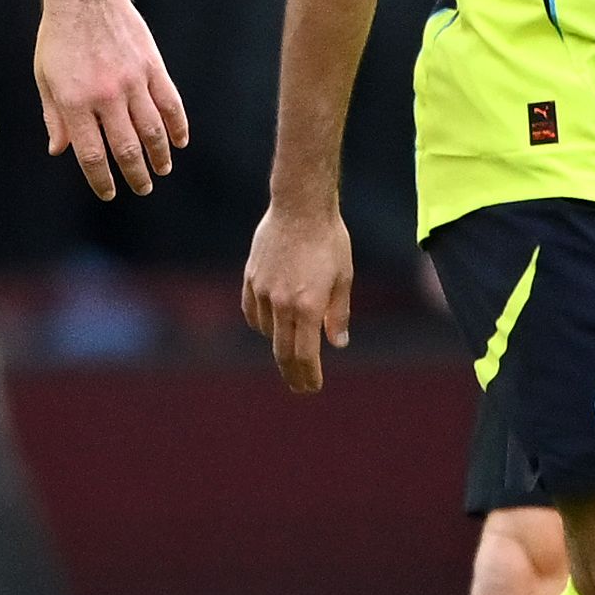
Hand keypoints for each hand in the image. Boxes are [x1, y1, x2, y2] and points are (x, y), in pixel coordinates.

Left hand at [35, 0, 186, 200]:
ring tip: (162, 170)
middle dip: (135, 175)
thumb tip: (59, 149)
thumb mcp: (44, 78)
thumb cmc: (58, 37)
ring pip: (153, 130)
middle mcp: (105, 96)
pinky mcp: (151, 66)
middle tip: (141, 188)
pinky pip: (170, 102)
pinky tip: (180, 141)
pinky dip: (177, 125)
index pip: (91, 154)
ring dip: (160, 155)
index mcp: (74, 101)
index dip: (100, 179)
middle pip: (126, 148)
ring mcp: (132, 81)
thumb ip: (54, 116)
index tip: (108, 192)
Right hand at [243, 201, 355, 393]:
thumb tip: (337, 344)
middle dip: (293, 373)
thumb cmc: (329, 240)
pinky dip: (263, 325)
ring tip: (293, 349)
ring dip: (281, 344)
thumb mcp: (344, 278)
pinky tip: (272, 328)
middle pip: (282, 351)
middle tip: (300, 386)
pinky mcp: (250, 278)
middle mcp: (282, 303)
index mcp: (308, 306)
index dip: (309, 376)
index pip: (305, 354)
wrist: (299, 207)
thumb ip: (339, 314)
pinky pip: (252, 313)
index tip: (312, 387)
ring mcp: (263, 291)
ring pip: (268, 332)